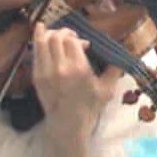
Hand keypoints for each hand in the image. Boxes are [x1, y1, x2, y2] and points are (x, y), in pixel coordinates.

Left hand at [30, 22, 122, 148]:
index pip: (71, 40)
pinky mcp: (36, 77)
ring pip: (41, 42)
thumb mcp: (107, 89)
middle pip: (56, 37)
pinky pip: (35, 53)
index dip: (77, 37)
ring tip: (55, 32)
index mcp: (78, 69)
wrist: (68, 124)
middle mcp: (60, 68)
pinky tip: (42, 36)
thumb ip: (115, 69)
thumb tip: (122, 54)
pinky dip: (39, 42)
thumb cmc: (90, 107)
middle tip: (71, 37)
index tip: (85, 45)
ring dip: (49, 33)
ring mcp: (45, 72)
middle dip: (64, 32)